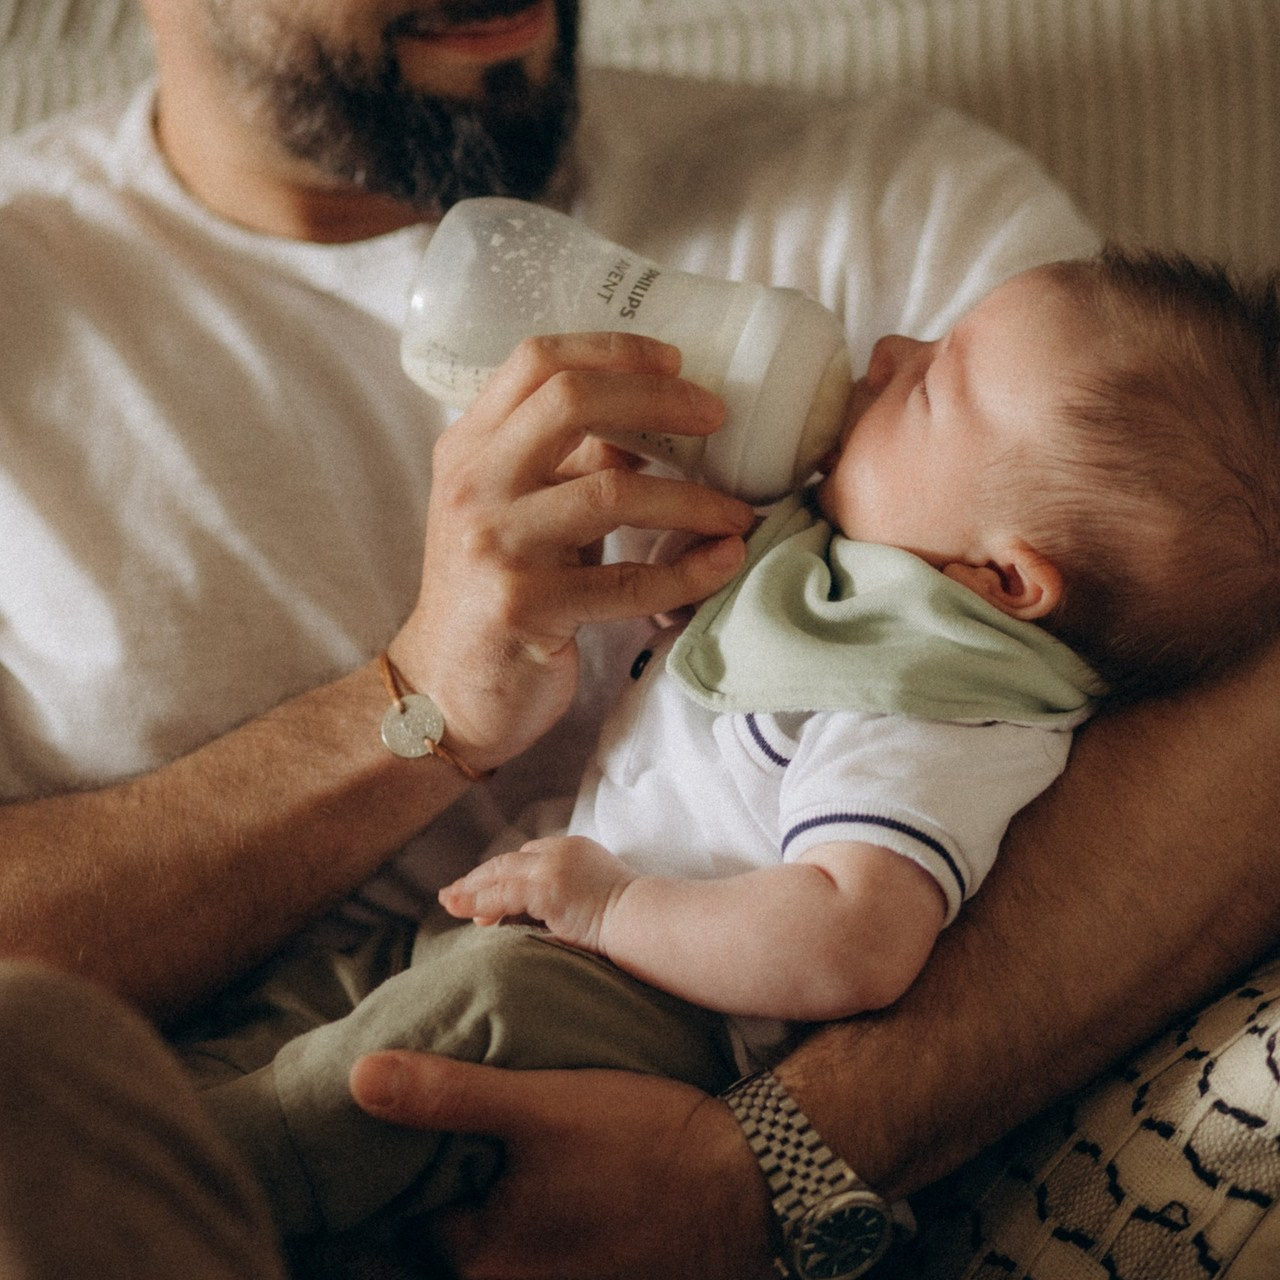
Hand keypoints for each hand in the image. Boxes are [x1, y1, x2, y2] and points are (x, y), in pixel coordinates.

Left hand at [349, 1052, 777, 1279]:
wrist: (746, 1180)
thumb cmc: (639, 1141)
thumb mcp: (539, 1105)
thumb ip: (448, 1096)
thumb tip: (357, 1081)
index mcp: (483, 1260)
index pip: (408, 1217)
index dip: (402, 1166)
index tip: (402, 1127)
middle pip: (448, 1236)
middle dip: (441, 1187)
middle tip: (447, 1130)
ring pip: (493, 1243)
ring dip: (486, 1200)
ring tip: (499, 1144)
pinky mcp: (592, 1277)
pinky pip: (534, 1250)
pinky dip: (525, 1216)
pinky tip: (547, 1172)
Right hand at [391, 333, 751, 771]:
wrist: (442, 692)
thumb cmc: (492, 595)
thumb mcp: (517, 513)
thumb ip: (569, 465)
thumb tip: (653, 422)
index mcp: (469, 448)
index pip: (537, 360)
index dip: (614, 349)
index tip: (676, 361)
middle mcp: (473, 484)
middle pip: (572, 399)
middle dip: (660, 400)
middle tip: (717, 415)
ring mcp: (495, 544)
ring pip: (611, 492)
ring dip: (692, 499)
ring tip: (739, 512)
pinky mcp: (523, 607)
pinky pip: (628, 581)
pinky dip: (689, 571)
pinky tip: (725, 561)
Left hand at [439, 835, 634, 951]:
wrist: (648, 920)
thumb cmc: (633, 918)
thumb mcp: (599, 896)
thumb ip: (573, 896)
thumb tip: (557, 916)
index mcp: (574, 849)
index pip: (528, 856)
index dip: (504, 875)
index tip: (488, 894)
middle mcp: (561, 851)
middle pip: (508, 861)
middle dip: (479, 879)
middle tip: (455, 894)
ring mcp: (553, 867)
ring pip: (499, 875)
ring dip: (470, 890)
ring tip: (449, 900)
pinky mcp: (548, 888)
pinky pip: (502, 895)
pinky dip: (477, 902)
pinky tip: (460, 908)